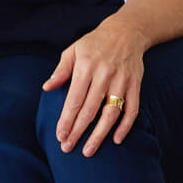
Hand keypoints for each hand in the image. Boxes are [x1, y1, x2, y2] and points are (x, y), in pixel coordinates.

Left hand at [43, 20, 146, 157]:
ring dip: (100, 134)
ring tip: (89, 150)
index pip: (74, 99)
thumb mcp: (73, 50)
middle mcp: (104, 74)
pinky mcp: (135, 84)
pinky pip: (132, 109)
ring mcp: (122, 80)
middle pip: (90, 109)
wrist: (126, 31)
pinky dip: (126, 126)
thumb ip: (61, 70)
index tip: (60, 136)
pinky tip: (116, 139)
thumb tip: (47, 87)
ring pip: (111, 113)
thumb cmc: (94, 43)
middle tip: (68, 148)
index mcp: (86, 67)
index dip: (66, 119)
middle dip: (78, 131)